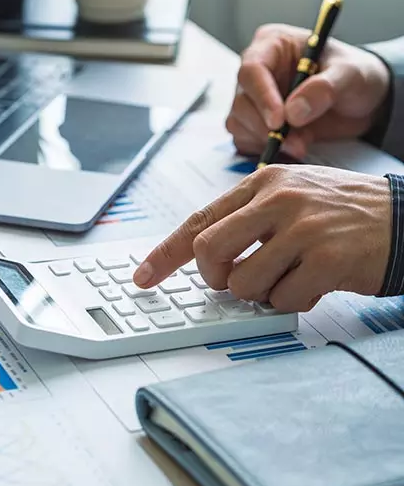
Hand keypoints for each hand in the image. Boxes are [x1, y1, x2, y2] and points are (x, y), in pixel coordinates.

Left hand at [133, 165, 391, 311]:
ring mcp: (302, 229)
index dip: (165, 253)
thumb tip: (203, 256)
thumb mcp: (291, 195)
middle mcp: (278, 200)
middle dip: (215, 278)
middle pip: (209, 252)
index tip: (143, 277)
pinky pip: (283, 301)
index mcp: (262, 183)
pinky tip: (314, 284)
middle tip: (235, 281)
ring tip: (288, 277)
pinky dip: (293, 302)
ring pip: (243, 283)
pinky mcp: (326, 260)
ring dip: (261, 293)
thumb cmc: (341, 212)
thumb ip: (248, 218)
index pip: (199, 220)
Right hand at [227, 24, 390, 158]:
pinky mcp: (255, 123)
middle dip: (266, 126)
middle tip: (297, 142)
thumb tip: (293, 112)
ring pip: (240, 123)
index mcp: (273, 44)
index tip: (279, 121)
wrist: (360, 102)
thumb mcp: (350, 74)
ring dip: (267, 140)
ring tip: (302, 144)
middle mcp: (257, 70)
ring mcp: (253, 98)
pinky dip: (264, 149)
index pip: (252, 69)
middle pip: (242, 100)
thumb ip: (324, 88)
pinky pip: (245, 140)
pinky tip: (290, 148)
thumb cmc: (354, 75)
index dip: (262, 96)